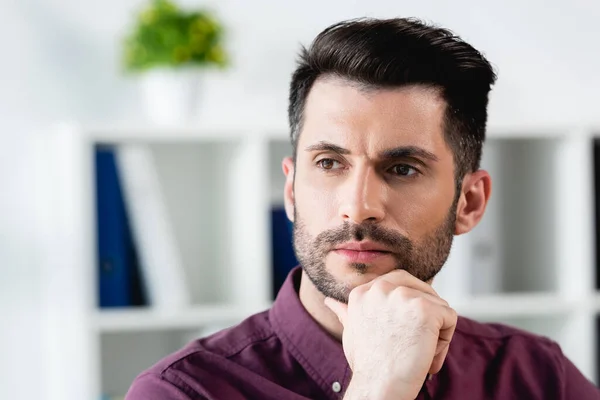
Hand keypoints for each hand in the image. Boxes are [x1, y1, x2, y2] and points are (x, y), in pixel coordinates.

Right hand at [324, 270, 456, 399]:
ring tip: (415, 353)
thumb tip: (329, 301)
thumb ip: (346, 312)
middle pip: (423, 290)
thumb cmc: (368, 366)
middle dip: (426, 317)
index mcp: (362, 291)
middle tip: (412, 344)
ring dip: (434, 333)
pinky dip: (444, 342)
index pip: (400, 283)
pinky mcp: (425, 308)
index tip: (400, 334)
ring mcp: (403, 296)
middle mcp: (381, 288)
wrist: (379, 387)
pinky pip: (450, 319)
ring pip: (438, 307)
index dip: (408, 310)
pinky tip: (425, 355)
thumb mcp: (352, 332)